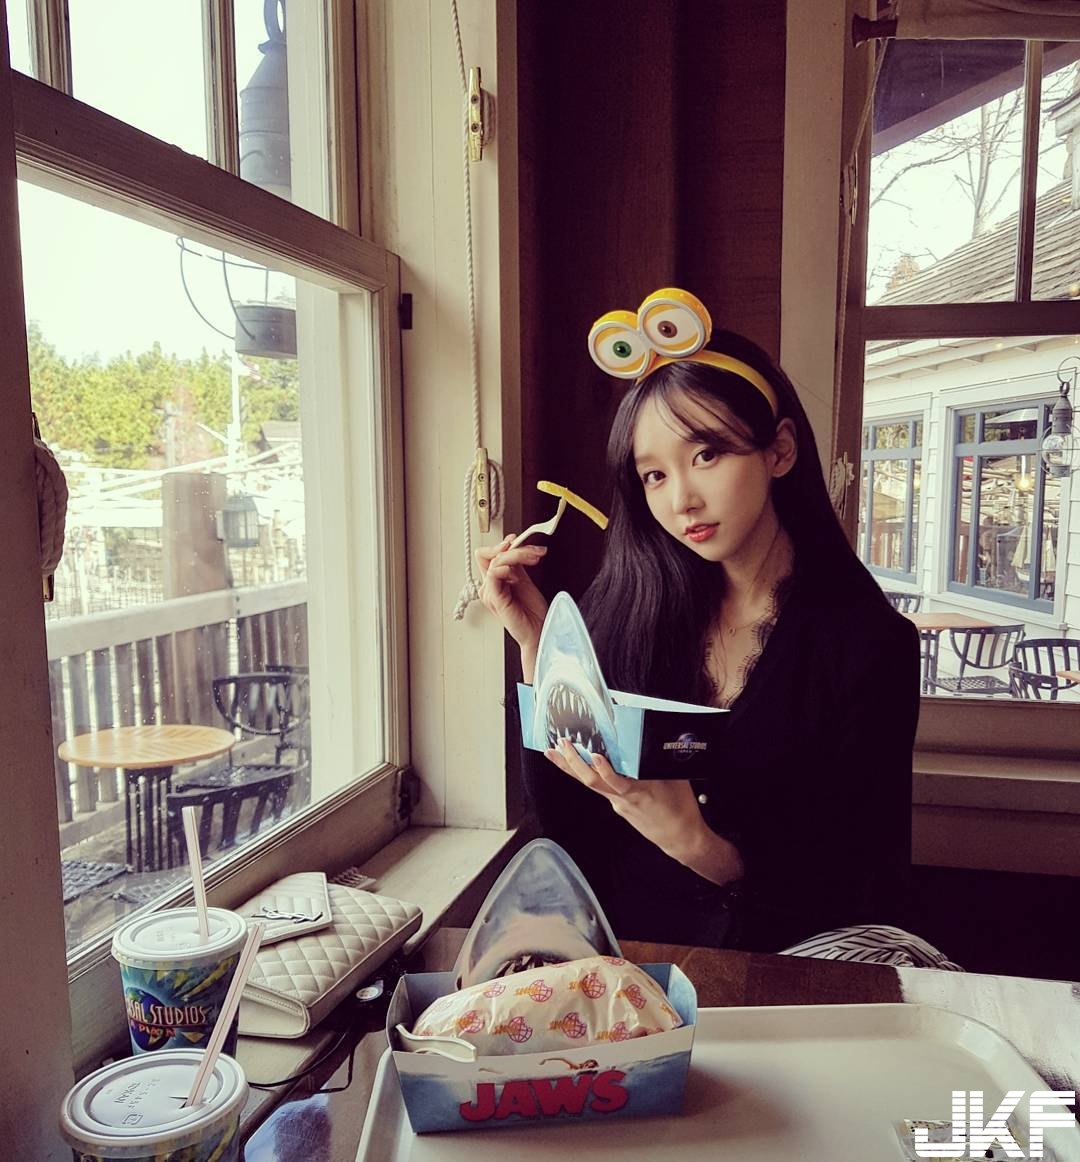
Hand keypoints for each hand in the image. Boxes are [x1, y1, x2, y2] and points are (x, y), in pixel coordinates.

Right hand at [476, 535, 549, 680]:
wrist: (539, 631)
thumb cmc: (532, 611)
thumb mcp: (524, 581)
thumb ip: (516, 565)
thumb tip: (513, 545)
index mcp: (495, 581)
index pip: (488, 555)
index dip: (501, 544)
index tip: (518, 539)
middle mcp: (489, 586)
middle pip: (487, 554)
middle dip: (511, 547)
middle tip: (533, 551)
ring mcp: (490, 592)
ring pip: (496, 561)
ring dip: (517, 555)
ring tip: (535, 559)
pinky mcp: (494, 599)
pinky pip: (494, 574)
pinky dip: (507, 568)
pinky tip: (519, 573)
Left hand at [545, 739, 741, 884]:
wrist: (680, 838)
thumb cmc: (681, 808)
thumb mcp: (676, 779)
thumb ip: (659, 760)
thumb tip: (651, 738)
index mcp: (640, 791)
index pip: (617, 781)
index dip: (604, 770)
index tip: (594, 755)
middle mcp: (623, 798)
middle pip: (592, 781)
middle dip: (573, 762)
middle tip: (561, 744)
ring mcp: (618, 804)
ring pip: (591, 784)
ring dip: (571, 767)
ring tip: (554, 753)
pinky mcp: (619, 806)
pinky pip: (600, 788)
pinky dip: (587, 774)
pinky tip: (578, 765)